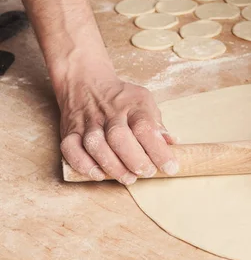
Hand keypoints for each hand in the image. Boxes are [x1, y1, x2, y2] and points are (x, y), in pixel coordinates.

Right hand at [57, 67, 178, 184]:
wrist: (85, 81)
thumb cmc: (122, 98)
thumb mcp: (145, 102)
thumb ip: (157, 124)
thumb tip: (173, 143)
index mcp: (132, 106)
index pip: (145, 127)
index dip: (158, 150)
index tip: (170, 167)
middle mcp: (109, 114)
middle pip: (119, 137)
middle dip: (135, 159)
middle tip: (147, 172)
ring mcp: (88, 123)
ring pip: (95, 145)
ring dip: (112, 165)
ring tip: (128, 178)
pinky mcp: (69, 131)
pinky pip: (71, 149)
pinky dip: (83, 164)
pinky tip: (99, 174)